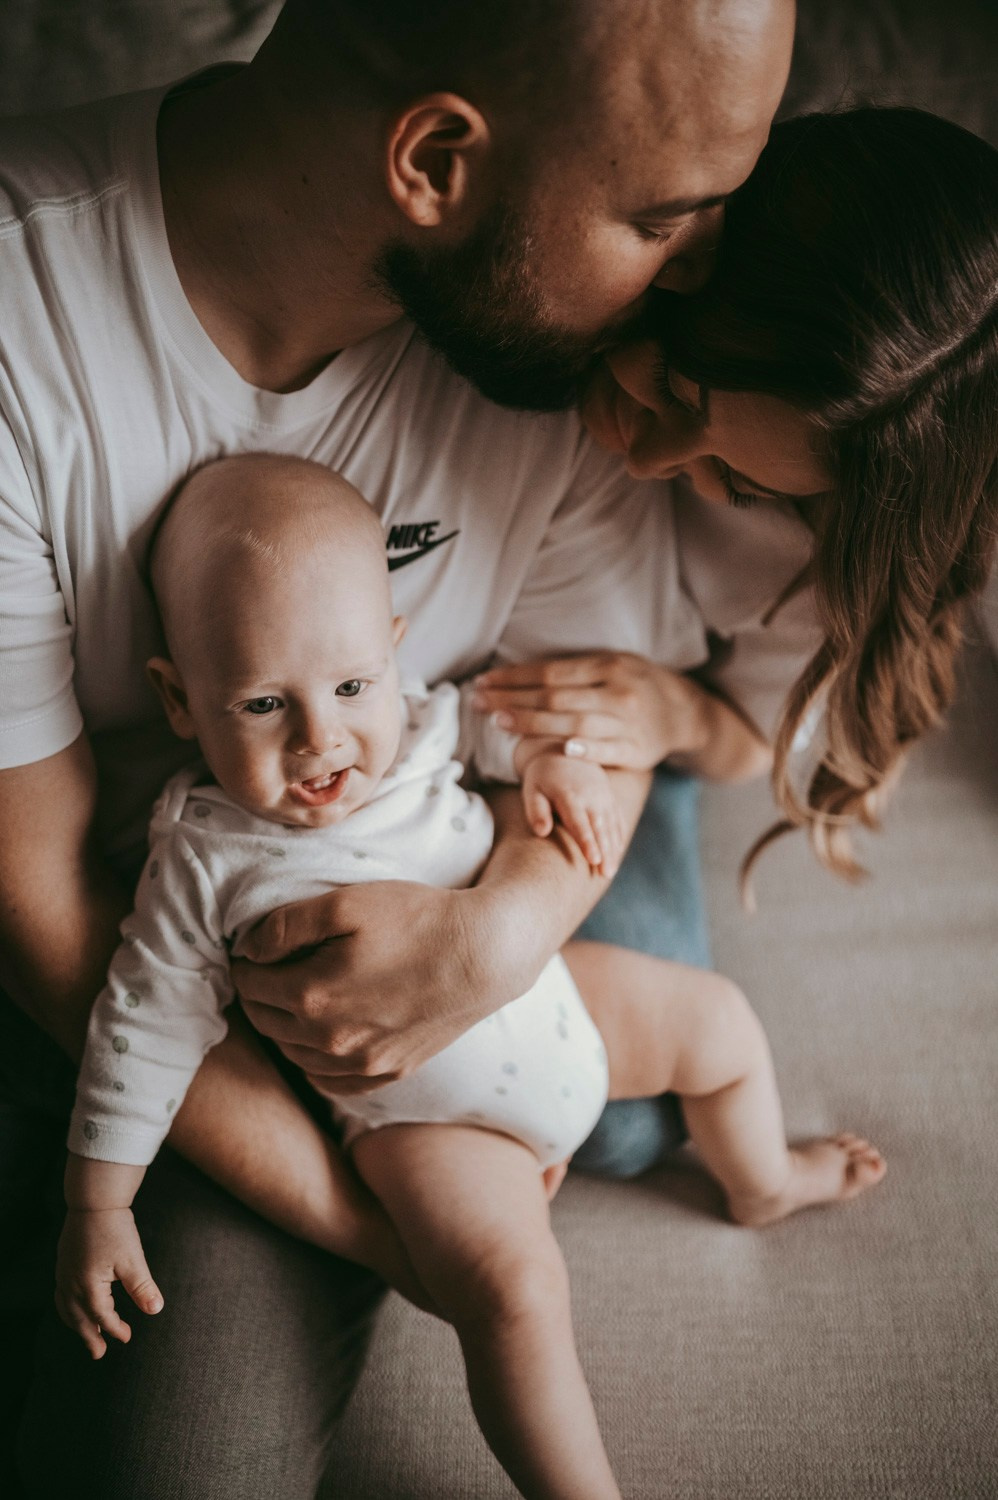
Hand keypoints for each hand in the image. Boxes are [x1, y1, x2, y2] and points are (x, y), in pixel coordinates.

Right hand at [55, 1207, 162, 1358]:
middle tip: (99, 1354)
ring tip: (88, 1335)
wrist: (94, 1201)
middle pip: (80, 1320)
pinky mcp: (62, 1264)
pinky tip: (75, 1307)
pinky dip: (68, 1309)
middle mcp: (71, 1284)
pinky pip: (61, 1296)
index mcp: (88, 1287)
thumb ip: (142, 1287)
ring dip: (77, 1325)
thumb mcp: (133, 1259)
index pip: (103, 1317)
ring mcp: (63, 1274)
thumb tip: (156, 1310)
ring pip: (67, 1310)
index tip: (127, 1337)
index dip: (116, 1329)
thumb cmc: (116, 1229)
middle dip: (90, 1337)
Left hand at [232, 881, 518, 1093]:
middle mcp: (331, 1041)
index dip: (246, 963)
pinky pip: (332, 1082)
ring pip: (295, 1055)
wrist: (484, 954)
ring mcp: (362, 1063)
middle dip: (259, 994)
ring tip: (296, 996)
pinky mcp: (390, 1072)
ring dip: (285, 1027)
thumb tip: (247, 949)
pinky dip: (317, 1062)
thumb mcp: (345, 903)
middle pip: (267, 1022)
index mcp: (312, 997)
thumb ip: (285, 926)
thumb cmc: (417, 920)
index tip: (253, 948)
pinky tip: (325, 1037)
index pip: (249, 985)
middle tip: (269, 969)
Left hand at [473, 653, 707, 769]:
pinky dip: (583, 751)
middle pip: (555, 697)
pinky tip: (558, 750)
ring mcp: (628, 722)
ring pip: (574, 723)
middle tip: (478, 702)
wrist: (684, 712)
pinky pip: (606, 751)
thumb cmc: (634, 686)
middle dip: (512, 700)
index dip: (513, 678)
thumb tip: (520, 675)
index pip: (550, 673)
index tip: (483, 682)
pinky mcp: (636, 751)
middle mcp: (617, 692)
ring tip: (499, 722)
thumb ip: (573, 671)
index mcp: (608, 666)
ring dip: (533, 724)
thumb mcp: (611, 665)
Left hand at [519, 750, 625, 877]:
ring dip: (613, 849)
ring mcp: (603, 796)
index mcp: (570, 794)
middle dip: (604, 851)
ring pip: (611, 826)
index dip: (587, 841)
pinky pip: (617, 819)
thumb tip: (541, 832)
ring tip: (610, 871)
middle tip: (606, 874)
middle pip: (600, 827)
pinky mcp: (610, 797)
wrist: (561, 752)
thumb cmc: (542, 778)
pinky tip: (616, 854)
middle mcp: (591, 795)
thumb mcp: (531, 790)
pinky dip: (618, 837)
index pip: (580, 822)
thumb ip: (536, 811)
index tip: (593, 859)